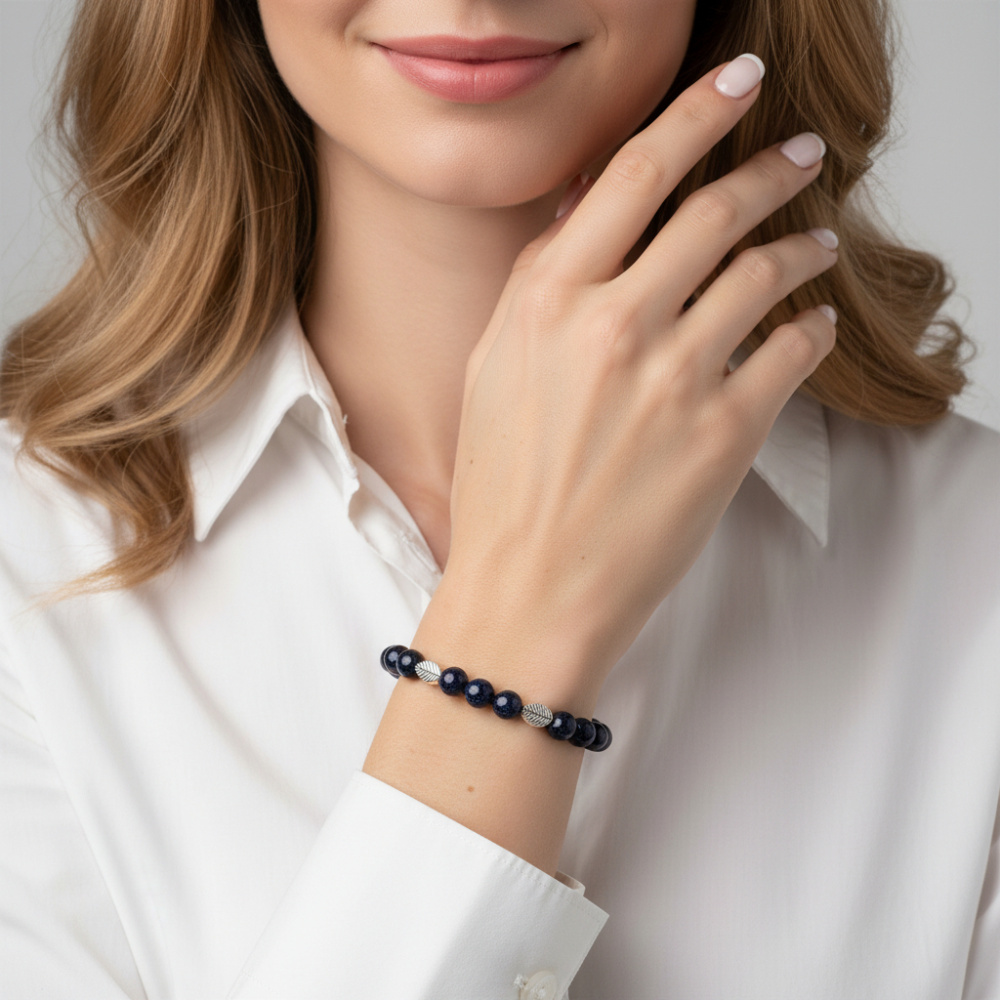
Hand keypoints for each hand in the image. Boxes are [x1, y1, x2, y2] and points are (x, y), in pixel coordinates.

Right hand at [433, 56, 837, 692]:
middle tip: (802, 155)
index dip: (696, 115)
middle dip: (771, 169)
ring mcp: (673, 379)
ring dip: (803, 249)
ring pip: (765, 274)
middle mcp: (612, 326)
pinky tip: (812, 326)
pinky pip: (791, 353)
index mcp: (547, 301)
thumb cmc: (504, 484)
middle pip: (714, 210)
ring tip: (818, 245)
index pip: (634, 174)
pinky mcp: (724, 435)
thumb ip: (545, 278)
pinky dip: (811, 329)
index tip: (737, 85)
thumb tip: (592, 202)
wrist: (528, 588)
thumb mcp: (497, 365)